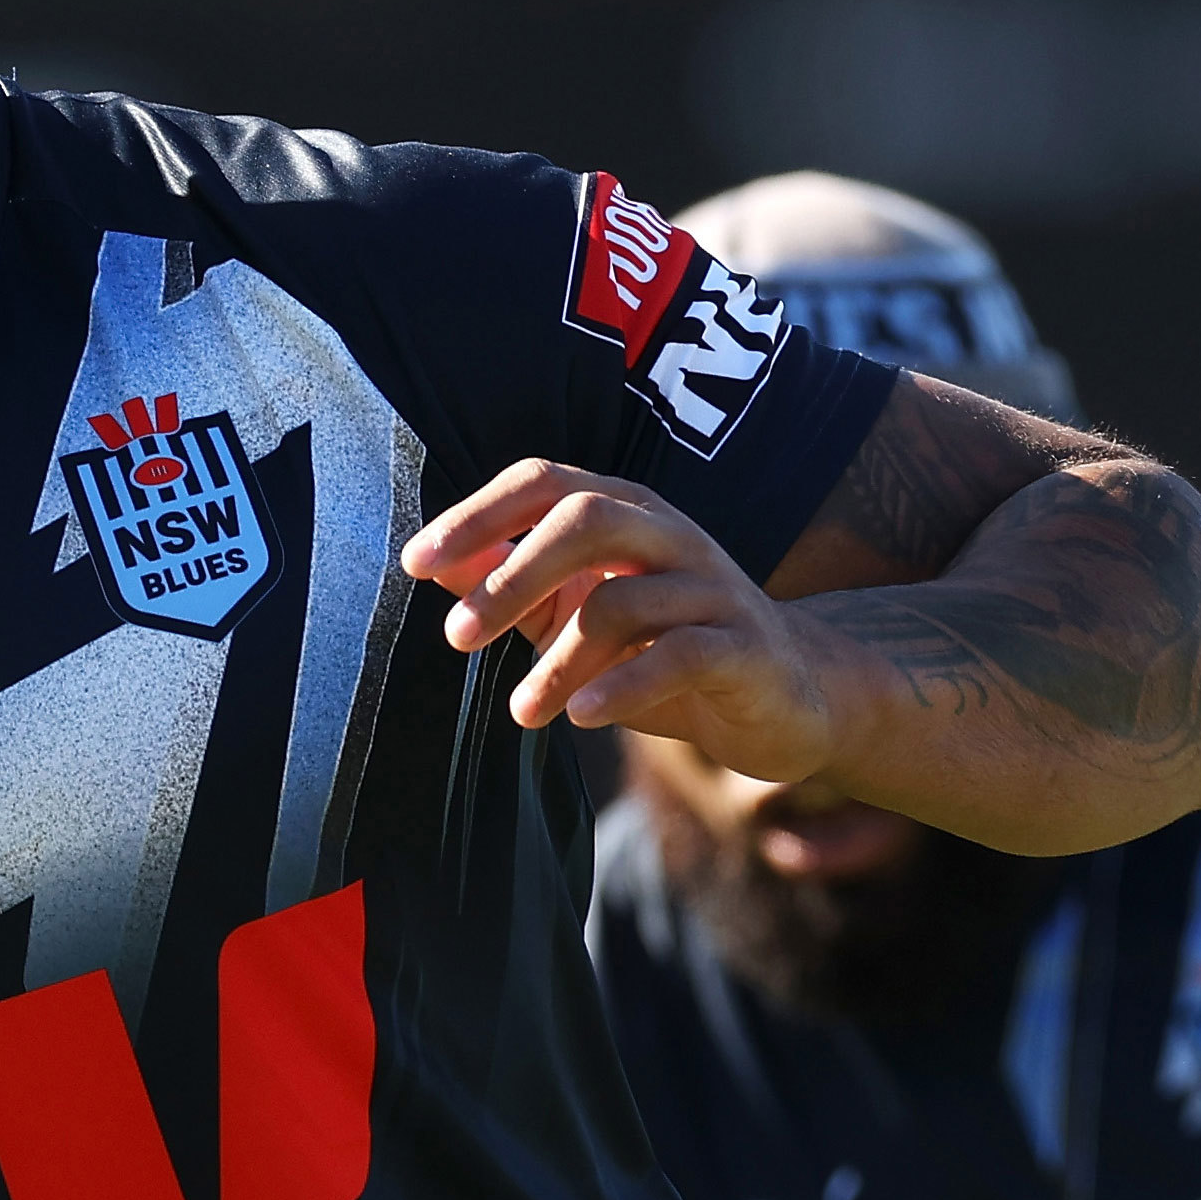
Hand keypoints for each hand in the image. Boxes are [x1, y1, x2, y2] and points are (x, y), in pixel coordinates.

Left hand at [403, 459, 840, 783]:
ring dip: (556, 660)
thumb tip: (433, 563)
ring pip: (623, 600)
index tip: (415, 561)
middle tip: (457, 636)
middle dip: (511, 575)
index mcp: (626, 513)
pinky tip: (580, 717)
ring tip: (521, 712)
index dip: (478, 514)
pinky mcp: (747, 649)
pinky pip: (680, 654)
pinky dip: (622, 686)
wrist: (785, 702)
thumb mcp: (577, 617)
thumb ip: (513, 587)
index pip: (544, 483)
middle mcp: (671, 535)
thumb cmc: (664, 654)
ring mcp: (714, 589)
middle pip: (584, 520)